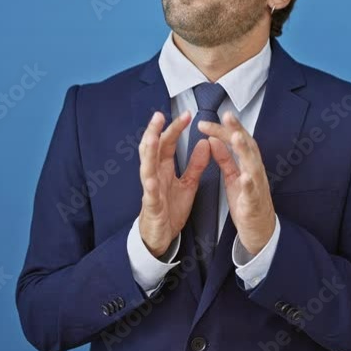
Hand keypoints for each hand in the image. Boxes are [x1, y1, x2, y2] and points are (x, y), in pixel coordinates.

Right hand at [137, 110, 211, 257]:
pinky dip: (149, 186)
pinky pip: (149, 195)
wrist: (161, 236)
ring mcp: (151, 190)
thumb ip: (196, 164)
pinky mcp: (152, 206)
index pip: (167, 143)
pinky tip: (150, 178)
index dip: (175, 128)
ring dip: (148, 152)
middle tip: (159, 115)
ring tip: (151, 138)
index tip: (187, 114)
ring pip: (146, 167)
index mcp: (164, 169)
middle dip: (155, 132)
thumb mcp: (188, 184)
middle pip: (152, 149)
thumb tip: (204, 143)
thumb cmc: (170, 208)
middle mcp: (154, 175)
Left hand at [197, 111, 275, 254]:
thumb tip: (213, 139)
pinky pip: (253, 193)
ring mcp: (257, 186)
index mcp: (247, 163)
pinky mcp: (254, 204)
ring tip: (236, 137)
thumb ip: (225, 158)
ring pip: (253, 165)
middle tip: (227, 115)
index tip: (204, 123)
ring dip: (245, 150)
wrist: (260, 230)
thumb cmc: (246, 201)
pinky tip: (245, 176)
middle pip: (247, 146)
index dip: (221, 130)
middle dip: (237, 130)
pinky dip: (250, 184)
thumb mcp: (232, 176)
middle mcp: (254, 171)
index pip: (235, 141)